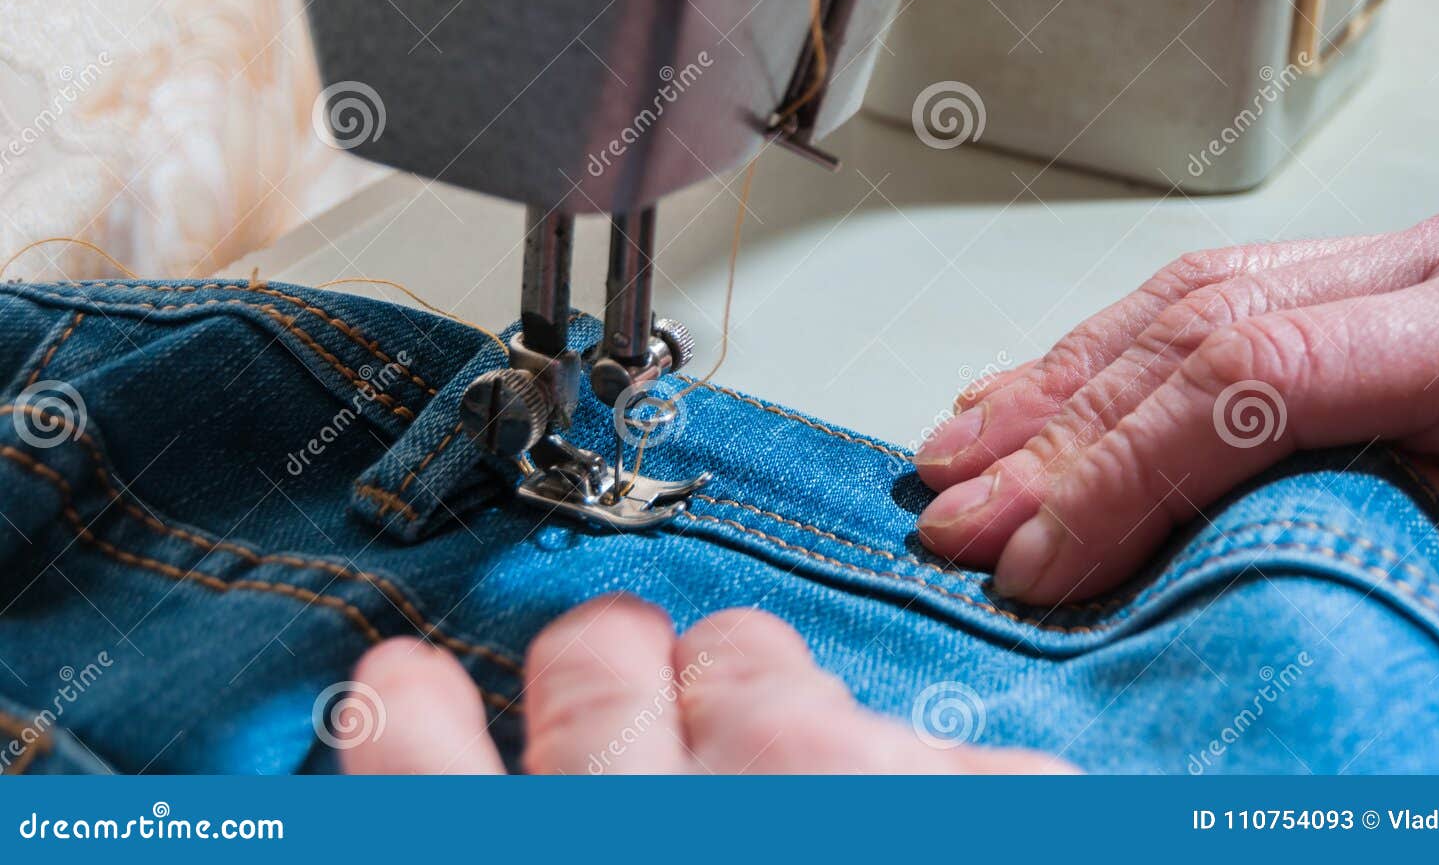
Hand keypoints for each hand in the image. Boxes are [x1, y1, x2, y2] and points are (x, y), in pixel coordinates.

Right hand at [340, 593, 1068, 773]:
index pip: (422, 780)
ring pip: (753, 670)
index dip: (409, 724)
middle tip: (608, 657)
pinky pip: (917, 740)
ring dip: (747, 685)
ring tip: (758, 710)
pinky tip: (918, 796)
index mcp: (546, 852)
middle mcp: (661, 811)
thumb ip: (560, 800)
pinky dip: (906, 769)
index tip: (404, 683)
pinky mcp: (971, 794)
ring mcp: (823, 786)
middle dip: (601, 663)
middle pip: (595, 683)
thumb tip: (523, 767)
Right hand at [914, 192, 1438, 700]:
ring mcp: (1414, 255)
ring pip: (1186, 301)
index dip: (1123, 471)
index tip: (1043, 560)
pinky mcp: (1378, 283)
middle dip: (1063, 438)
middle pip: (1201, 327)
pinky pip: (1215, 305)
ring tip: (962, 458)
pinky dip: (1111, 363)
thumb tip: (1154, 574)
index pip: (1257, 375)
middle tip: (966, 519)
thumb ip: (1344, 553)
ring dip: (1059, 390)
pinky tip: (1034, 394)